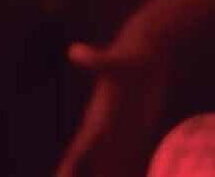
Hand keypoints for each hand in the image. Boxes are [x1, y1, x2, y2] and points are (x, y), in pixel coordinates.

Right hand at [56, 29, 171, 176]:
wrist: (146, 50)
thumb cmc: (132, 54)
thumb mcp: (117, 60)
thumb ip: (97, 60)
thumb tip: (74, 51)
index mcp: (97, 120)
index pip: (78, 153)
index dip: (68, 171)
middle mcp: (105, 130)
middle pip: (93, 168)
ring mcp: (121, 131)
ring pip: (111, 168)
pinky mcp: (138, 131)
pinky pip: (131, 161)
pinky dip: (129, 174)